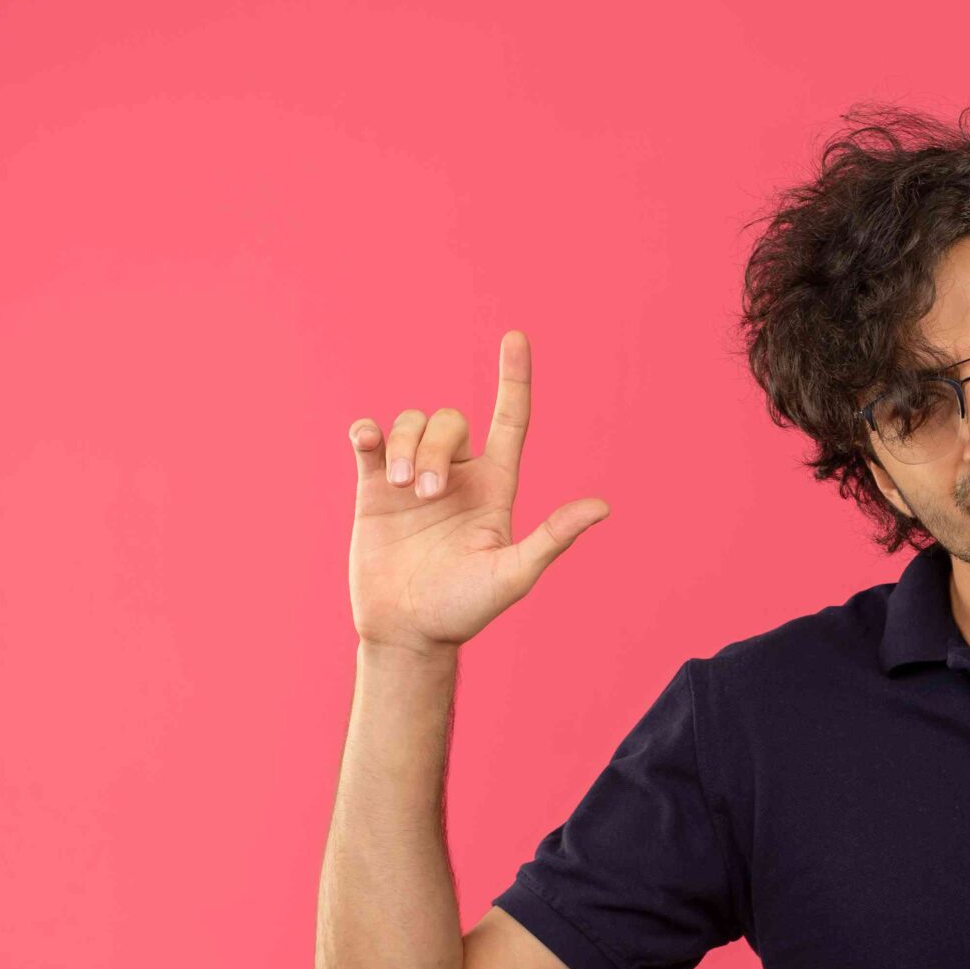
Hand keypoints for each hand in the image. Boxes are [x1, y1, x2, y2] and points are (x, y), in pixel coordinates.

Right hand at [347, 330, 610, 651]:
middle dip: (435, 446)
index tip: (516, 338)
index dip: (515, 379)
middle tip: (426, 494)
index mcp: (496, 486)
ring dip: (405, 446)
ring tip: (402, 490)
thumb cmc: (465, 609)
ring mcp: (414, 477)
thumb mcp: (513, 574)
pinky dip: (368, 431)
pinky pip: (371, 436)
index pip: (511, 420)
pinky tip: (367, 441)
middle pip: (450, 420)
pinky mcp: (374, 486)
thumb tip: (602, 507)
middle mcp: (458, 474)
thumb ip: (552, 538)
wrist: (407, 630)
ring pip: (411, 422)